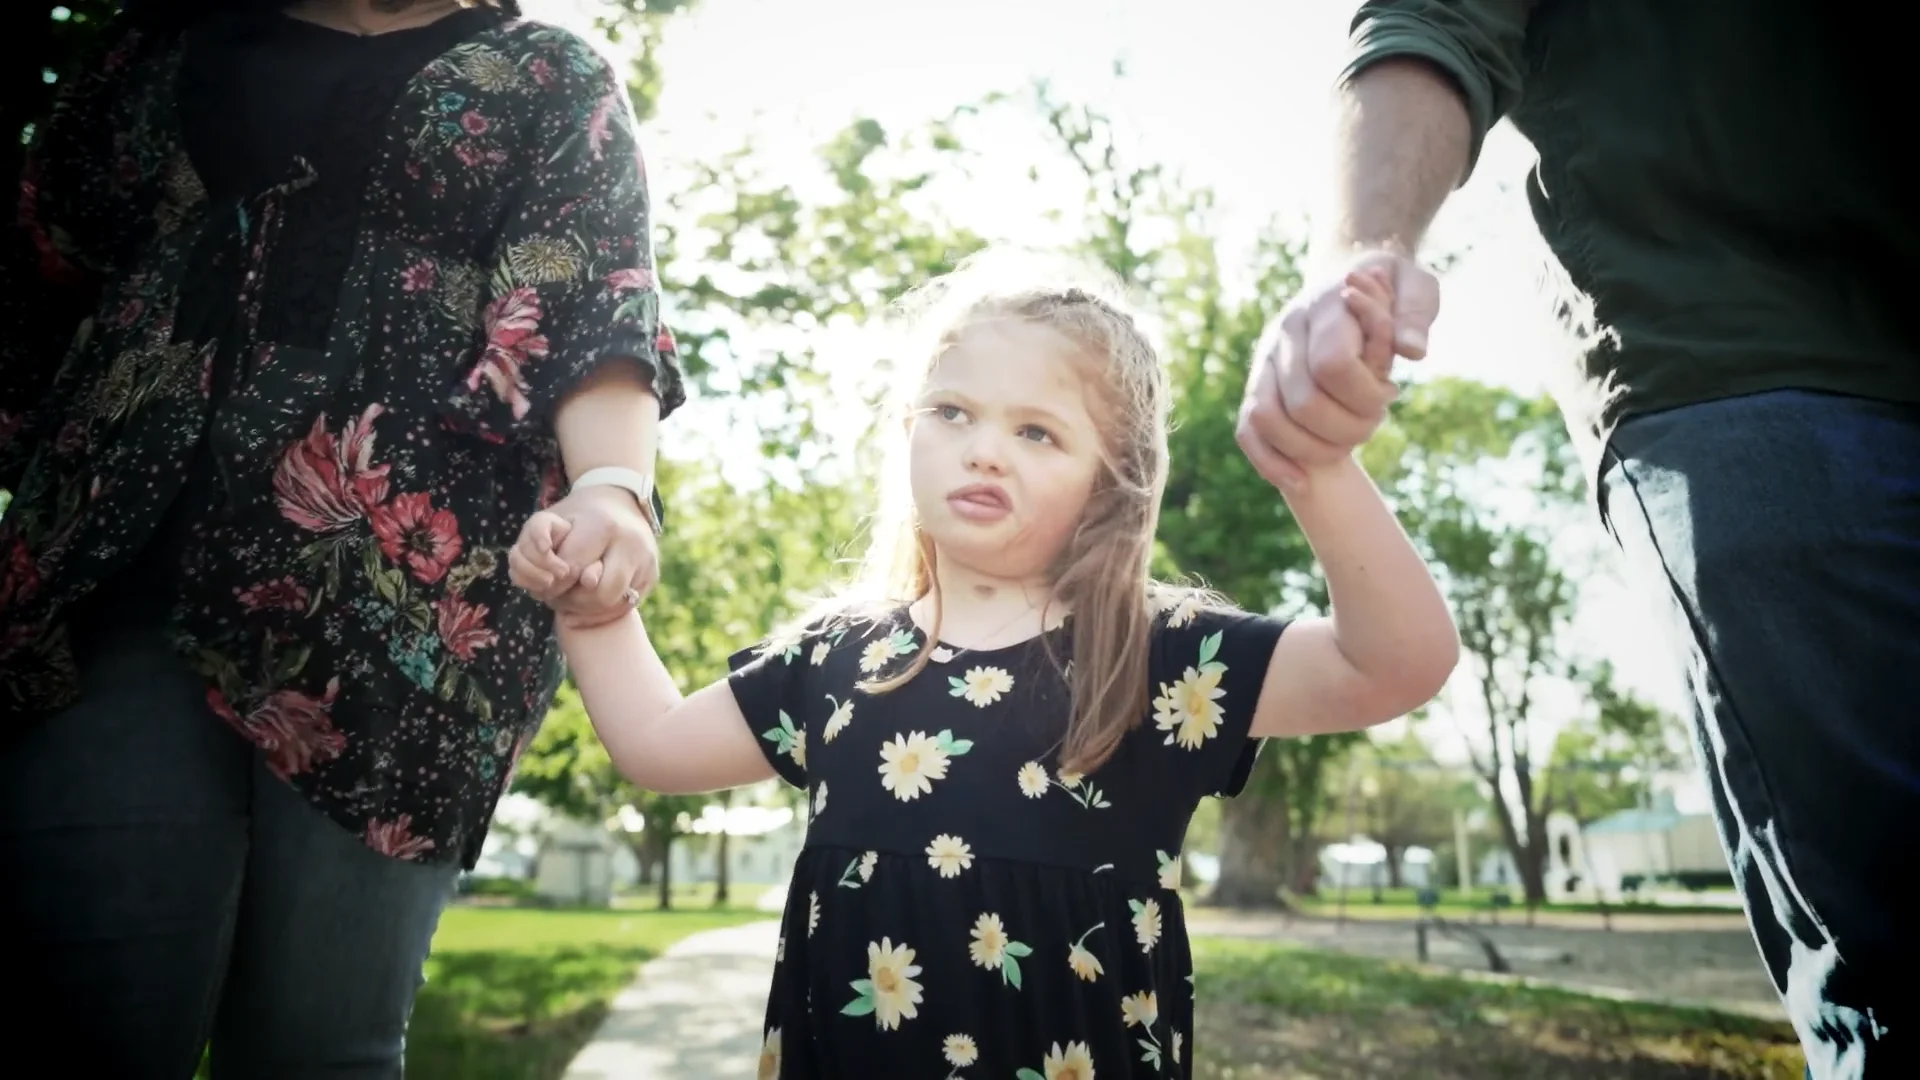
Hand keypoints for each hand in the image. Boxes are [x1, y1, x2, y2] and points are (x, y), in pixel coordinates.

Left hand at [507, 486, 658, 627]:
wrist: (619, 503)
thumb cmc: (576, 517)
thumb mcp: (549, 518)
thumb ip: (535, 540)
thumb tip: (554, 578)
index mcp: (603, 525)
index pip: (573, 570)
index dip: (552, 583)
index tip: (546, 581)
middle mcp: (632, 544)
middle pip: (599, 596)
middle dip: (572, 601)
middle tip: (558, 595)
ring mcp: (646, 562)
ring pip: (613, 606)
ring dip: (586, 609)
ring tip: (572, 596)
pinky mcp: (652, 577)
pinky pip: (624, 609)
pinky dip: (601, 613)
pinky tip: (585, 606)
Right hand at [1236, 248, 1439, 490]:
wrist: (1350, 279)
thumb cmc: (1389, 288)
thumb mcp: (1416, 286)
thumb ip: (1415, 314)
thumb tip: (1412, 352)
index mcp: (1322, 307)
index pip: (1332, 365)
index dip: (1365, 395)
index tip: (1390, 395)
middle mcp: (1284, 333)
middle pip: (1303, 403)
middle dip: (1348, 429)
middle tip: (1374, 419)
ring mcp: (1265, 361)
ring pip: (1267, 419)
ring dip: (1313, 449)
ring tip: (1347, 443)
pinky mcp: (1256, 385)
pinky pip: (1248, 430)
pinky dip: (1271, 463)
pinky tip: (1302, 482)